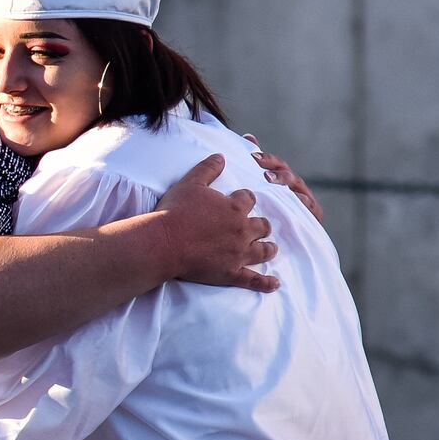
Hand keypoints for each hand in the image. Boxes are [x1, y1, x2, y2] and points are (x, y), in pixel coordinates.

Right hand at [156, 153, 278, 292]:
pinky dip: (266, 283)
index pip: (249, 199)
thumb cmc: (175, 212)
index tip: (240, 200)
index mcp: (234, 207)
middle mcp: (242, 230)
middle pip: (261, 225)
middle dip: (260, 224)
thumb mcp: (190, 183)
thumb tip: (221, 156)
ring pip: (263, 250)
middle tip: (257, 226)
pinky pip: (253, 280)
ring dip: (268, 248)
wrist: (163, 243)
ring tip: (270, 248)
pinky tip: (275, 284)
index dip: (245, 199)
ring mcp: (238, 253)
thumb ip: (208, 169)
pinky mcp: (231, 273)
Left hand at [243, 134, 323, 224]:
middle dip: (276, 171)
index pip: (275, 164)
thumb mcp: (261, 189)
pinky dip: (303, 201)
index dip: (266, 159)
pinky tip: (295, 198)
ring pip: (297, 188)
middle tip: (263, 174)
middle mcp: (295, 187)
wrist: (289, 240)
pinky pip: (310, 206)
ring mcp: (306, 199)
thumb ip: (258, 164)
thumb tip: (249, 136)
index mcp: (282, 179)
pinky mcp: (314, 214)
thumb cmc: (272, 211)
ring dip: (286, 184)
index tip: (252, 157)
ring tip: (273, 183)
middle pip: (287, 174)